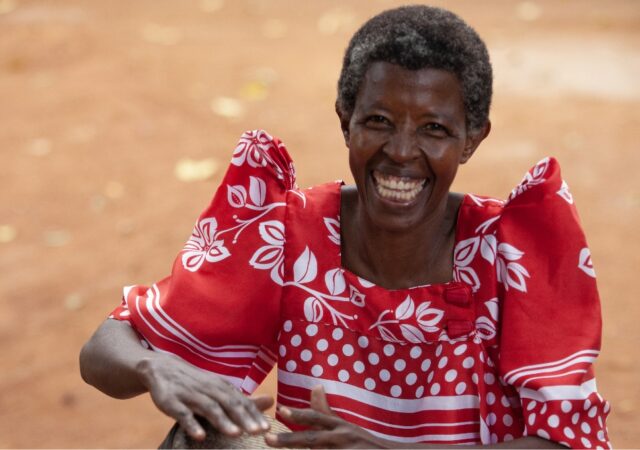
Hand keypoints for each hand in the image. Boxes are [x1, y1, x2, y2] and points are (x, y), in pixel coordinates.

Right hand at [136, 354, 272, 440]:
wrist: (162, 368)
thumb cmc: (197, 384)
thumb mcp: (221, 388)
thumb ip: (243, 400)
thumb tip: (272, 401)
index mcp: (222, 387)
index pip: (241, 402)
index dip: (254, 415)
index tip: (267, 428)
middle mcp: (209, 390)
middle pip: (229, 404)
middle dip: (244, 419)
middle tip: (258, 432)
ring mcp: (191, 395)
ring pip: (209, 408)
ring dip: (223, 422)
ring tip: (236, 434)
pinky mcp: (172, 402)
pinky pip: (183, 414)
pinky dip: (192, 424)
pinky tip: (200, 436)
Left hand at [264, 386, 385, 448]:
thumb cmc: (365, 444)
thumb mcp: (347, 426)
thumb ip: (327, 411)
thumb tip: (316, 387)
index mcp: (341, 428)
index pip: (318, 418)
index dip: (299, 415)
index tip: (281, 410)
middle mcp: (343, 439)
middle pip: (312, 440)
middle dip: (289, 441)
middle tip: (267, 440)